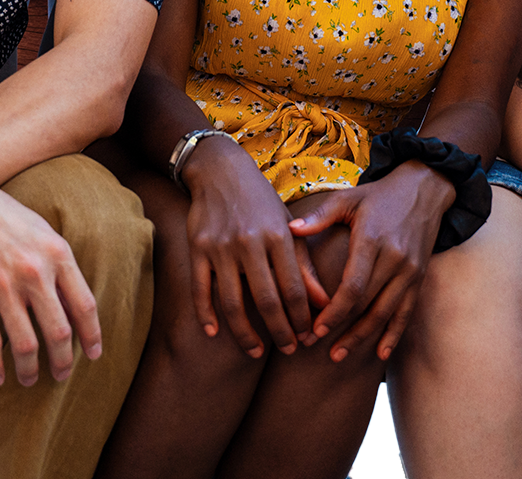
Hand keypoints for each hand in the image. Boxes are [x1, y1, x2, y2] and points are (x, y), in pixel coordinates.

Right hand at [0, 154, 102, 387]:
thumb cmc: (2, 214)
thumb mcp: (42, 231)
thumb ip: (59, 264)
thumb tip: (71, 303)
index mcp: (58, 254)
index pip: (85, 305)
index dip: (92, 335)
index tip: (94, 354)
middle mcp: (35, 273)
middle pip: (59, 332)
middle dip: (63, 361)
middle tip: (63, 375)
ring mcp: (3, 287)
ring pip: (26, 345)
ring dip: (31, 370)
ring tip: (31, 380)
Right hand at [182, 135, 324, 356]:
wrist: (220, 170)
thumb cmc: (261, 201)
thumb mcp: (288, 226)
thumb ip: (304, 265)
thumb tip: (323, 303)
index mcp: (278, 236)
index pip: (294, 288)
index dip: (303, 318)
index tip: (309, 337)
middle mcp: (250, 242)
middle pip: (267, 301)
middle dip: (281, 332)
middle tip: (289, 351)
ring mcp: (221, 247)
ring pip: (233, 303)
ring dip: (245, 334)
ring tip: (256, 352)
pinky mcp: (197, 249)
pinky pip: (200, 290)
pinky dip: (206, 315)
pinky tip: (215, 333)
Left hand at [287, 160, 456, 362]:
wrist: (424, 189)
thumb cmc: (379, 195)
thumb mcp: (348, 198)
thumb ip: (319, 216)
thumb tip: (289, 229)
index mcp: (372, 239)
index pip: (353, 286)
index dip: (334, 312)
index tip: (315, 330)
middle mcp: (394, 258)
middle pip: (366, 304)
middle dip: (340, 329)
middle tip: (315, 347)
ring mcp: (409, 270)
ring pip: (385, 313)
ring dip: (361, 337)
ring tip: (338, 355)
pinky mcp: (419, 277)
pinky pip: (406, 312)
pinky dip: (393, 335)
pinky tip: (379, 355)